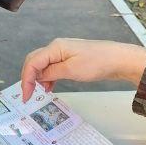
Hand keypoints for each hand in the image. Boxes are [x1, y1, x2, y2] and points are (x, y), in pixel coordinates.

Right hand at [20, 38, 145, 99]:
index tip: (26, 96)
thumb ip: (51, 73)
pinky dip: (48, 78)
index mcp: (55, 48)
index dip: (26, 80)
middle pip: (34, 62)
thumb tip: (38, 77)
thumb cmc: (98, 62)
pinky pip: (53, 68)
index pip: (32, 63)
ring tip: (38, 94)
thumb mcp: (71, 70)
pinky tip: (50, 88)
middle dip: (29, 79)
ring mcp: (63, 53)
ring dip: (38, 79)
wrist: (119, 60)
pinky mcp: (70, 59)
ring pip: (43, 65)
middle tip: (28, 95)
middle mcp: (57, 48)